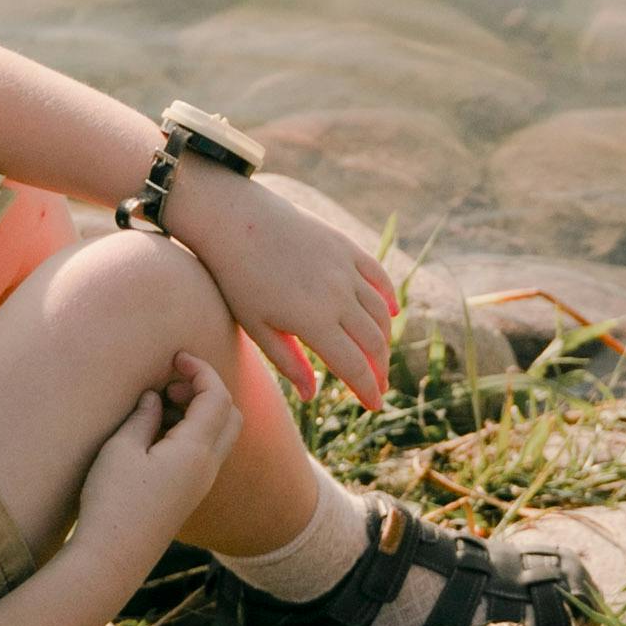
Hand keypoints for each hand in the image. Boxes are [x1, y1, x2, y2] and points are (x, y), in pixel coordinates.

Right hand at [75, 353, 240, 565]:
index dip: (201, 369)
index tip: (175, 357)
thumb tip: (155, 398)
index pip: (218, 396)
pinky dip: (192, 432)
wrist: (111, 560)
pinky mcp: (188, 497)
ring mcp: (200, 485)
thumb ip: (143, 417)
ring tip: (159, 406)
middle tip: (170, 384)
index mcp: (197, 451)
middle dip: (208, 390)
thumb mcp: (121, 450)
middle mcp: (208, 468)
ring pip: (220, 436)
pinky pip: (205, 454)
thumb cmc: (112, 502)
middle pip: (231, 415)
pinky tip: (156, 434)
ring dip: (200, 412)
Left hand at [157, 164, 400, 406]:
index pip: (354, 366)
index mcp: (314, 321)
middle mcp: (338, 295)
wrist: (235, 220)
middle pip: (373, 342)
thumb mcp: (257, 327)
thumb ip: (289, 363)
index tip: (374, 405)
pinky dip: (388, 298)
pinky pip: (378, 276)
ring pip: (380, 312)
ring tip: (379, 356)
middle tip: (377, 385)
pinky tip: (390, 314)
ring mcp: (345, 268)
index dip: (368, 389)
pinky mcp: (346, 246)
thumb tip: (311, 396)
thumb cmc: (238, 278)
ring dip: (384, 339)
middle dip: (380, 369)